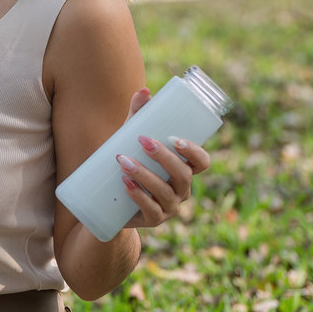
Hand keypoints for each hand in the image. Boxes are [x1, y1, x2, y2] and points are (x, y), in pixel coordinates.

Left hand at [114, 87, 212, 229]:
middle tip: (143, 141)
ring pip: (165, 192)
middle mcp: (182, 190)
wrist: (110, 202)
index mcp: (184, 170)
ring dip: (145, 175)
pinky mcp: (153, 220)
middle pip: (183, 175)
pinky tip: (126, 184)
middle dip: (164, 158)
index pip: (201, 162)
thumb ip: (138, 116)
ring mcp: (169, 207)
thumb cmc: (130, 163)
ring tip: (123, 161)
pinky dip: (138, 195)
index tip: (175, 139)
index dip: (194, 152)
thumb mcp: (132, 139)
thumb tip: (143, 91)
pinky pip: (150, 210)